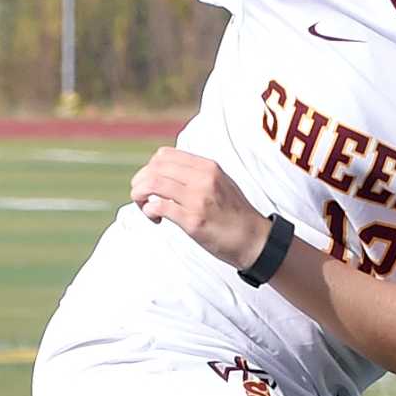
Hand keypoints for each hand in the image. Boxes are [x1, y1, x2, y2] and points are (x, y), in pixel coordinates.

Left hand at [129, 149, 270, 269]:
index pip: (164, 155)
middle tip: (142, 197)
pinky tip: (156, 219)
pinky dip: (149, 211)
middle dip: (139, 182)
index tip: (152, 183)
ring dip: (139, 195)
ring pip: (151, 184)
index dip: (150, 168)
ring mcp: (197, 199)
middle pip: (153, 168)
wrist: (255, 240)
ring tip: (144, 207)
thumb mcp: (221, 183)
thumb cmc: (236, 215)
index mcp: (208, 167)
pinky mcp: (193, 220)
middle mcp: (202, 179)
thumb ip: (198, 174)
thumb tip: (167, 172)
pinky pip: (158, 207)